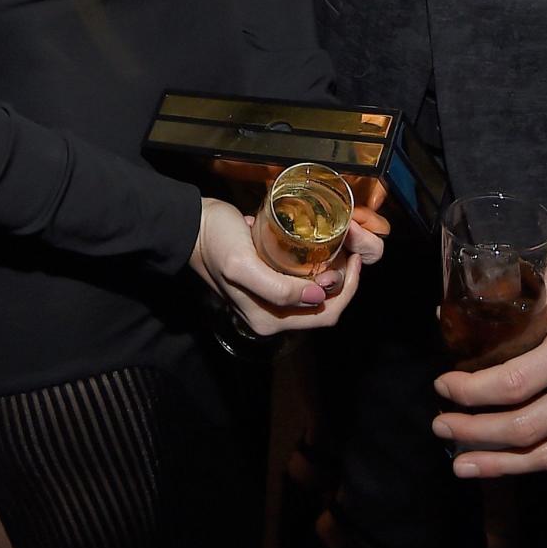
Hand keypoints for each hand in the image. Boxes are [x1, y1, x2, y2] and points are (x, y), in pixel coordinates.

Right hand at [190, 195, 382, 337]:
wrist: (191, 227)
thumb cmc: (216, 242)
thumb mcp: (243, 265)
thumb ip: (278, 288)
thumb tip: (318, 297)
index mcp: (269, 320)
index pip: (325, 315)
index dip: (347, 289)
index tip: (354, 256)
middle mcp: (271, 318)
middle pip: (324, 308)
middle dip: (344, 282)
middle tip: (349, 248)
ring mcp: (269, 302)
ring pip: (316, 296)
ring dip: (332, 275)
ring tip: (340, 247)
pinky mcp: (268, 284)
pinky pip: (303, 284)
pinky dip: (317, 270)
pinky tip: (320, 250)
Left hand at [430, 260, 546, 475]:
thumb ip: (509, 304)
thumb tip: (446, 314)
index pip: (514, 383)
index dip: (471, 392)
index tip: (443, 385)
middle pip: (527, 428)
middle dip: (476, 434)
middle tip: (441, 426)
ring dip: (500, 464)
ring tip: (462, 464)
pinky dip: (532, 461)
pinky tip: (504, 461)